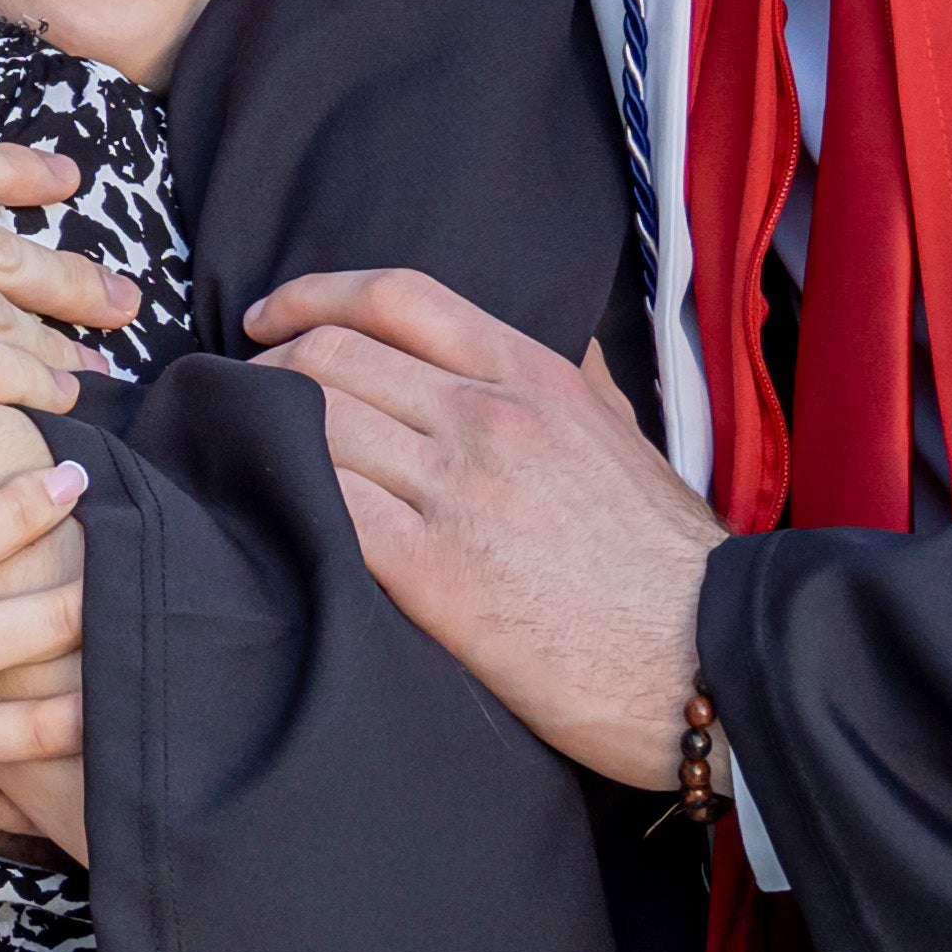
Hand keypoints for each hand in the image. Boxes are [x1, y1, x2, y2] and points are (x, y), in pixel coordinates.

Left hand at [246, 267, 719, 785]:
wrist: (711, 655)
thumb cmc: (666, 557)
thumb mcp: (621, 434)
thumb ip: (563, 382)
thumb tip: (520, 343)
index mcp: (532, 376)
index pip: (396, 297)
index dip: (311, 295)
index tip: (266, 319)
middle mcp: (489, 418)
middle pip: (333, 356)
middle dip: (267, 370)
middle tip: (241, 401)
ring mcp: (459, 493)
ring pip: (314, 425)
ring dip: (259, 436)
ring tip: (243, 460)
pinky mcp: (435, 575)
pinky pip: (327, 509)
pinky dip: (281, 500)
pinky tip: (269, 516)